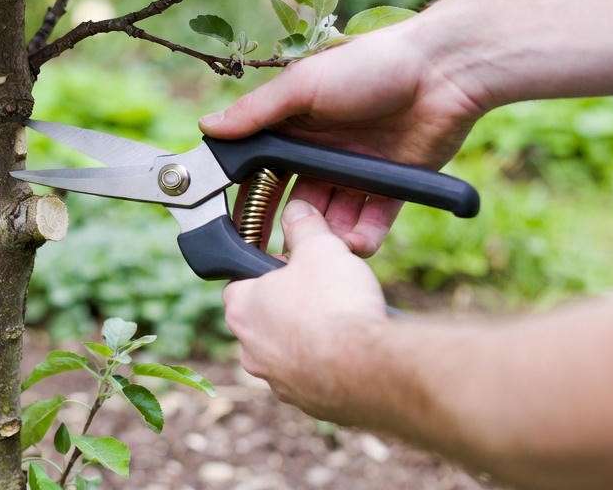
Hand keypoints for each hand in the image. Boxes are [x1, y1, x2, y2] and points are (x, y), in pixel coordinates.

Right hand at [201, 23, 484, 254]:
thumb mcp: (302, 85)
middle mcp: (323, 150)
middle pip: (299, 200)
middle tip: (281, 252)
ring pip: (335, 215)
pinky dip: (365, 235)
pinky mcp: (394, 183)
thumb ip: (255, 112)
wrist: (445, 70)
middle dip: (290, 226)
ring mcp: (358, 169)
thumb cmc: (370, 65)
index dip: (252, 197)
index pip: (263, 170)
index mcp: (296, 125)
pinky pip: (374, 219)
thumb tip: (206, 129)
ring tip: (324, 252)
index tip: (239, 223)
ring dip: (328, 236)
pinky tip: (357, 245)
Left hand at [223, 200, 386, 424]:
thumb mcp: (321, 248)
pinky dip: (329, 365)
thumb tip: (298, 210)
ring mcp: (277, 381)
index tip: (293, 266)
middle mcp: (250, 349)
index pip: (242, 282)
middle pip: (266, 317)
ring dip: (311, 336)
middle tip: (323, 292)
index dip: (269, 270)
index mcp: (242, 308)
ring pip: (289, 350)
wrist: (370, 368)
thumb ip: (304, 226)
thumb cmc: (337, 307)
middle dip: (292, 304)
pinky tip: (353, 351)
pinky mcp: (308, 403)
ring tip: (343, 322)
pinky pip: (314, 377)